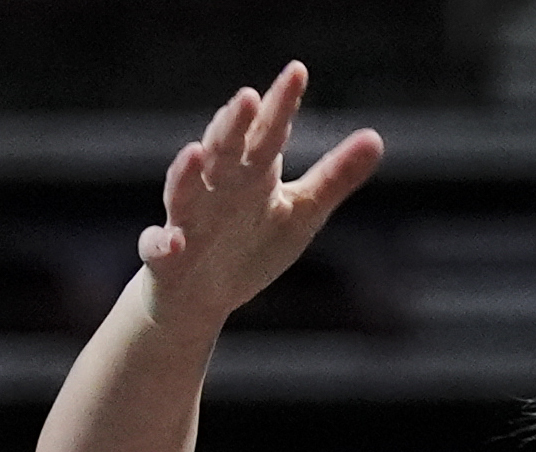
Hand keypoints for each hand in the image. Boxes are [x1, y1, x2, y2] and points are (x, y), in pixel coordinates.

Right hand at [134, 62, 382, 330]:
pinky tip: (174, 242)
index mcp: (253, 172)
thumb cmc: (251, 243)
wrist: (202, 294)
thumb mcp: (301, 211)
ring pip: (185, 189)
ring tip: (198, 151)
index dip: (281, 104)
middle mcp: (218, 187)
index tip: (297, 72)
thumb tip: (376, 138)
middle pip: (225, 150)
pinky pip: (160, 248)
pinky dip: (163, 244)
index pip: (268, 132)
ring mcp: (189, 219)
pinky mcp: (166, 256)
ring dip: (187, 172)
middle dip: (233, 125)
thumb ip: (334, 176)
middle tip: (248, 96)